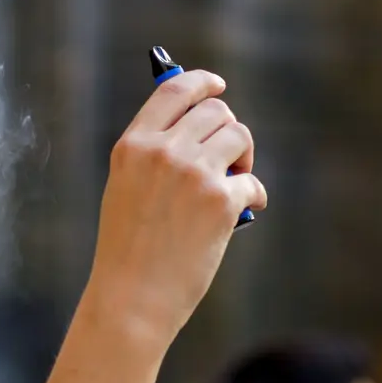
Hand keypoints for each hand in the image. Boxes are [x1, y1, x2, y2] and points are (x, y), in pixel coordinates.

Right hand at [87, 70, 266, 346]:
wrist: (133, 299)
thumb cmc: (131, 250)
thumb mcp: (127, 190)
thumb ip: (155, 155)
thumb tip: (203, 126)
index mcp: (133, 146)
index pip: (173, 90)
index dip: (201, 83)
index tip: (218, 86)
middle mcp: (163, 152)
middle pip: (215, 111)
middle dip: (228, 130)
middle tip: (230, 160)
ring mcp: (193, 174)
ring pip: (239, 135)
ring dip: (243, 157)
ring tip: (236, 183)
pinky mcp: (220, 200)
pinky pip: (252, 181)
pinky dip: (253, 195)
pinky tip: (245, 211)